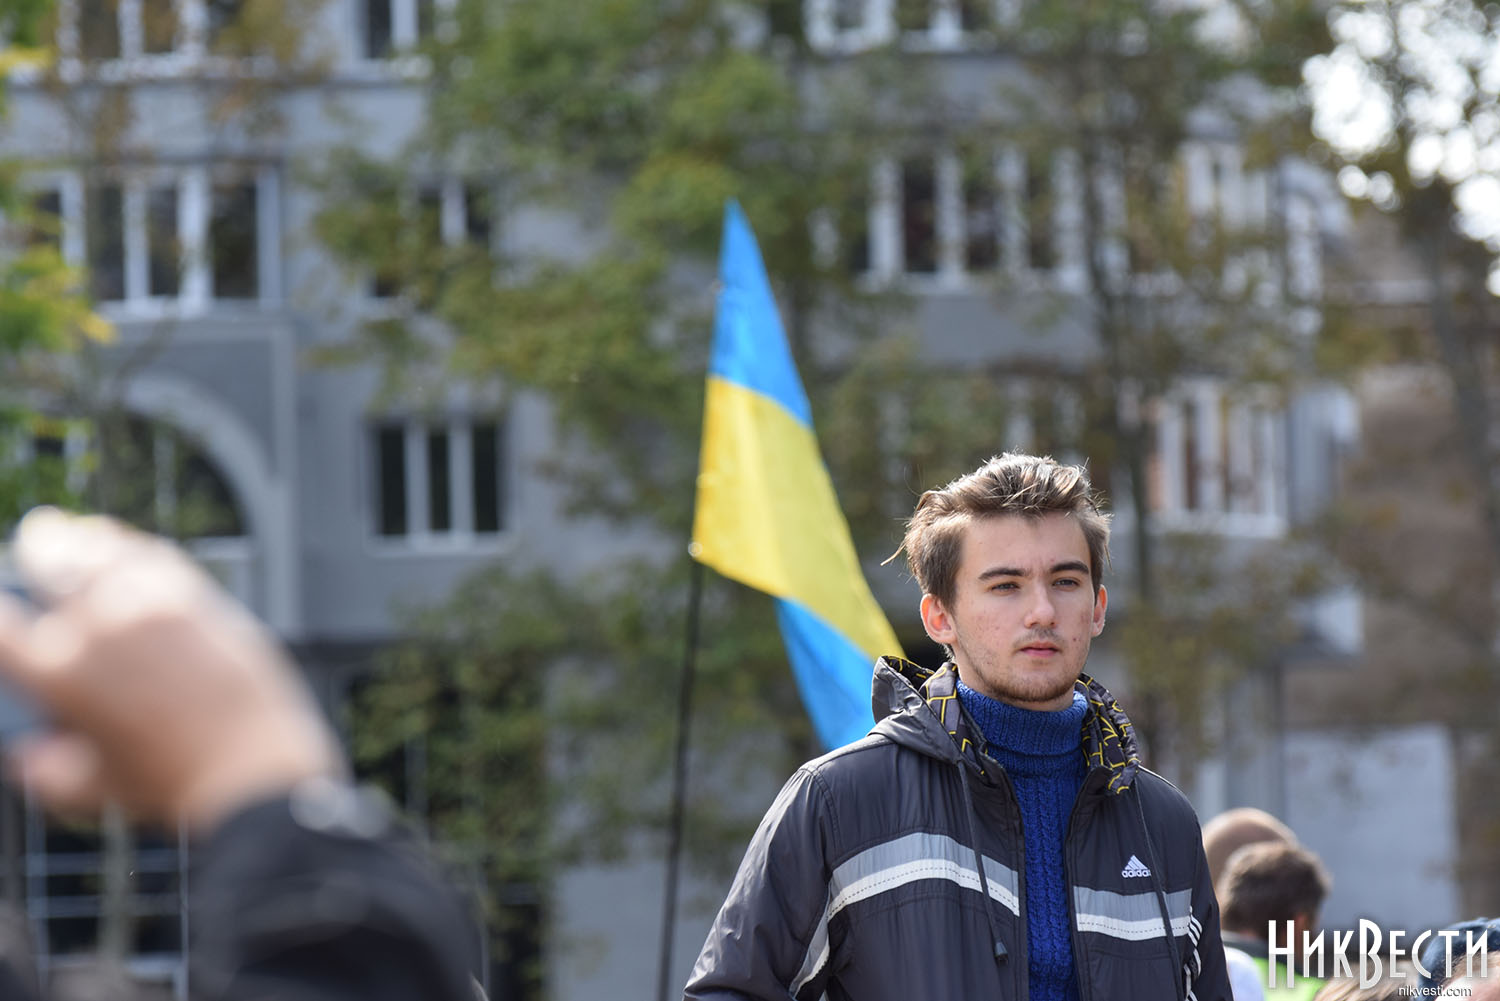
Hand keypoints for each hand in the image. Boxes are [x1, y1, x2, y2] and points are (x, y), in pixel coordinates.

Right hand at [0, 509, 343, 831]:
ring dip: (83, 540)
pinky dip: (133, 548)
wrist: (251, 769)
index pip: (1, 625)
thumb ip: (43, 772)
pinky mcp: (197, 599)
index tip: (3, 609)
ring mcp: (150, 605)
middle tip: (36, 540)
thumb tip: (25, 756)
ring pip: (105, 551)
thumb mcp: (90, 790)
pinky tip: (129, 548)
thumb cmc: (171, 787)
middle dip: (38, 549)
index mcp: (58, 672)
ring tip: (73, 533)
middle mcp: (98, 627)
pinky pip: (156, 559)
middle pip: (52, 562)